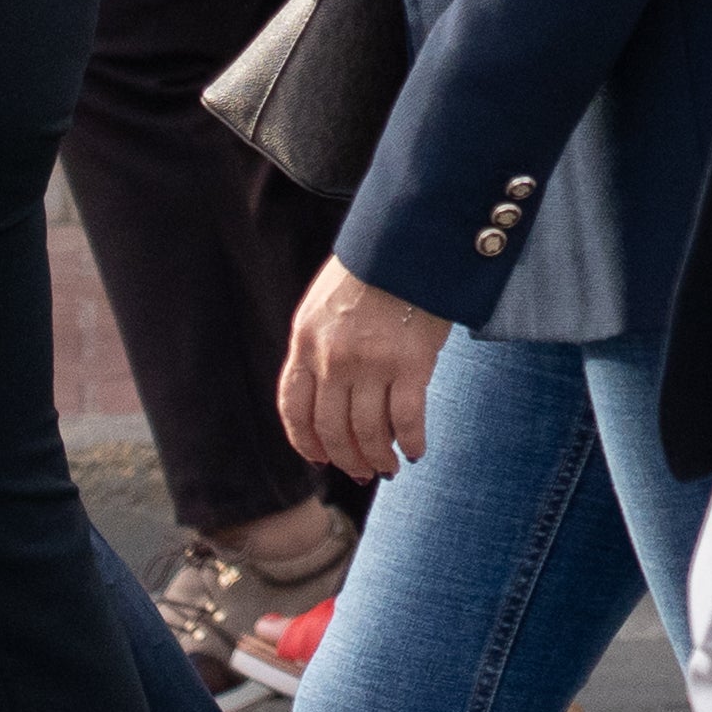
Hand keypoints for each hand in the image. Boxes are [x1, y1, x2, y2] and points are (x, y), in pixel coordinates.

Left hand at [275, 254, 447, 476]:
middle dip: (347, 458)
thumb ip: (319, 345)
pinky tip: (416, 451)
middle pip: (332, 429)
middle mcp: (332, 359)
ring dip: (379, 458)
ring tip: (390, 466)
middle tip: (363, 470)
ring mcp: (371, 364)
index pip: (294, 409)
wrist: (408, 240)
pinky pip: (407, 419)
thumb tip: (328, 391)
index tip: (321, 458)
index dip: (306, 442)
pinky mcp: (411, 364)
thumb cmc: (371, 269)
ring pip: (368, 433)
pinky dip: (411, 442)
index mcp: (305, 342)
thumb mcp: (324, 304)